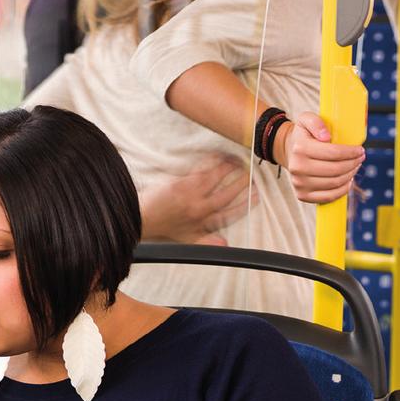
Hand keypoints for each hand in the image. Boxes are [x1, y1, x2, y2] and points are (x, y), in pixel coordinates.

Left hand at [139, 154, 255, 244]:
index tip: (257, 196)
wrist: (141, 218)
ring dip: (229, 168)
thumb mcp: (187, 240)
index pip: (230, 214)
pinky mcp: (182, 183)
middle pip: (227, 195)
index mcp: (203, 223)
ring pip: (217, 179)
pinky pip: (202, 169)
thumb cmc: (163, 226)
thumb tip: (226, 244)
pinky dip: (213, 161)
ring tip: (238, 161)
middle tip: (252, 175)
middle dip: (242, 184)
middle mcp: (200, 209)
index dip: (245, 205)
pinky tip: (220, 156)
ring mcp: (192, 195)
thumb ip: (207, 241)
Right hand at [275, 114, 365, 203]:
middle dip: (353, 163)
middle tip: (360, 158)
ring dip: (350, 175)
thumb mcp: (307, 120)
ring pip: (334, 183)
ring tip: (355, 166)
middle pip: (336, 170)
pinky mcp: (302, 195)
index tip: (360, 150)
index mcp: (300, 148)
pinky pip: (328, 197)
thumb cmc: (304, 136)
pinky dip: (342, 190)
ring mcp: (299, 184)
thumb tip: (326, 137)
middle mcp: (298, 168)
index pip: (333, 153)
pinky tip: (348, 181)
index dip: (351, 152)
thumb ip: (316, 122)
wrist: (290, 152)